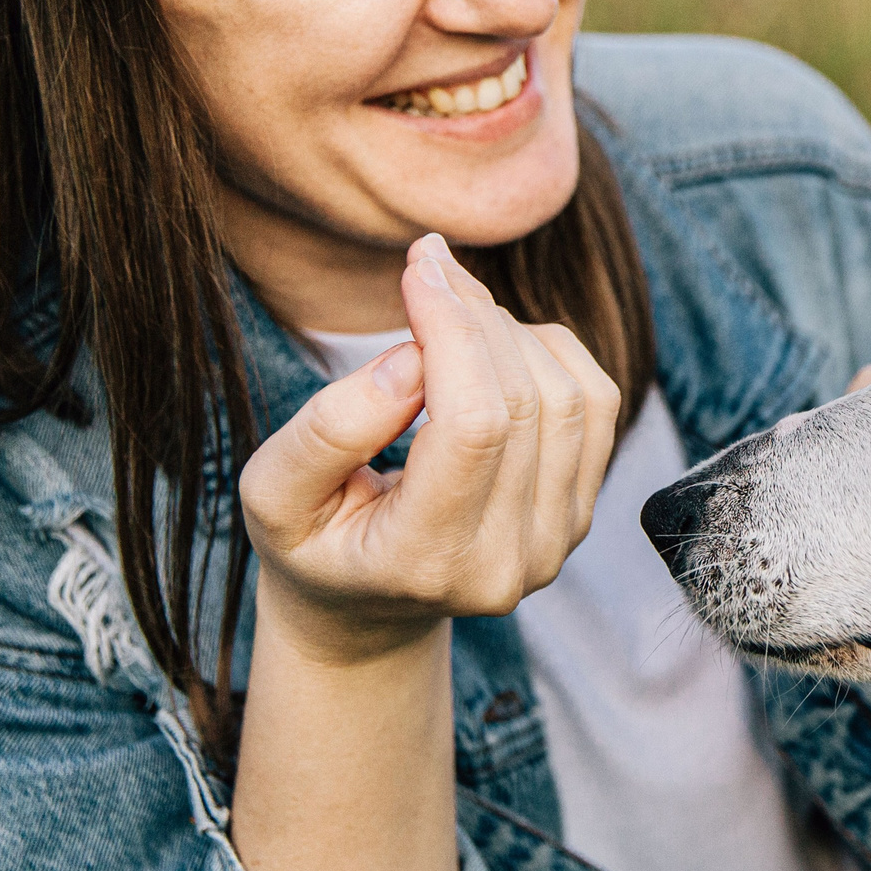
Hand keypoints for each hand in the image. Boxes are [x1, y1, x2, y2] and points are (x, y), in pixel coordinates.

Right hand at [240, 234, 622, 663]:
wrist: (365, 603)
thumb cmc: (313, 537)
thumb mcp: (275, 491)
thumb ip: (330, 429)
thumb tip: (414, 359)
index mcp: (426, 560)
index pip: (473, 427)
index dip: (453, 332)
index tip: (416, 271)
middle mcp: (508, 561)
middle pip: (525, 402)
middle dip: (478, 315)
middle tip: (428, 268)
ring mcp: (555, 541)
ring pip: (568, 396)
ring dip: (510, 329)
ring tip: (449, 309)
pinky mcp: (580, 511)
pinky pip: (596, 401)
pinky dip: (548, 350)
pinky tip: (492, 345)